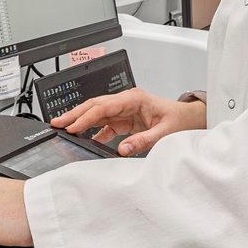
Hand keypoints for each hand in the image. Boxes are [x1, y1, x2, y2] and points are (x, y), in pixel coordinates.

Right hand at [51, 88, 205, 156]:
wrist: (190, 119)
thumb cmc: (180, 120)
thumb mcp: (164, 132)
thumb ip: (143, 141)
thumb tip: (122, 148)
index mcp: (135, 99)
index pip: (104, 106)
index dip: (86, 116)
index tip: (73, 126)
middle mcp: (127, 102)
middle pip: (95, 105)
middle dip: (75, 113)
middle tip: (57, 122)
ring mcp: (125, 110)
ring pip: (97, 113)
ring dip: (81, 121)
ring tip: (64, 129)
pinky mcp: (125, 120)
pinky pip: (106, 124)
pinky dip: (94, 131)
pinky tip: (86, 139)